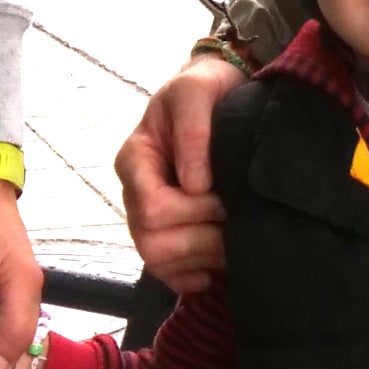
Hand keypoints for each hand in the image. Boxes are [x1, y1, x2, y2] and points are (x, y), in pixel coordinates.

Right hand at [116, 53, 247, 293]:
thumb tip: (195, 184)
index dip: (193, 210)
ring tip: (231, 244)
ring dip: (200, 261)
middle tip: (234, 223)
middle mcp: (134, 193)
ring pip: (159, 262)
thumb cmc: (206, 90)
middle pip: (151, 242)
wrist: (219, 96)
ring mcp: (147, 217)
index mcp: (135, 159)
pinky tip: (216, 270)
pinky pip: (168, 274)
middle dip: (199, 240)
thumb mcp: (198, 91)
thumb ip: (193, 131)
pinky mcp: (167, 233)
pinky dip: (192, 278)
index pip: (151, 207)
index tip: (224, 195)